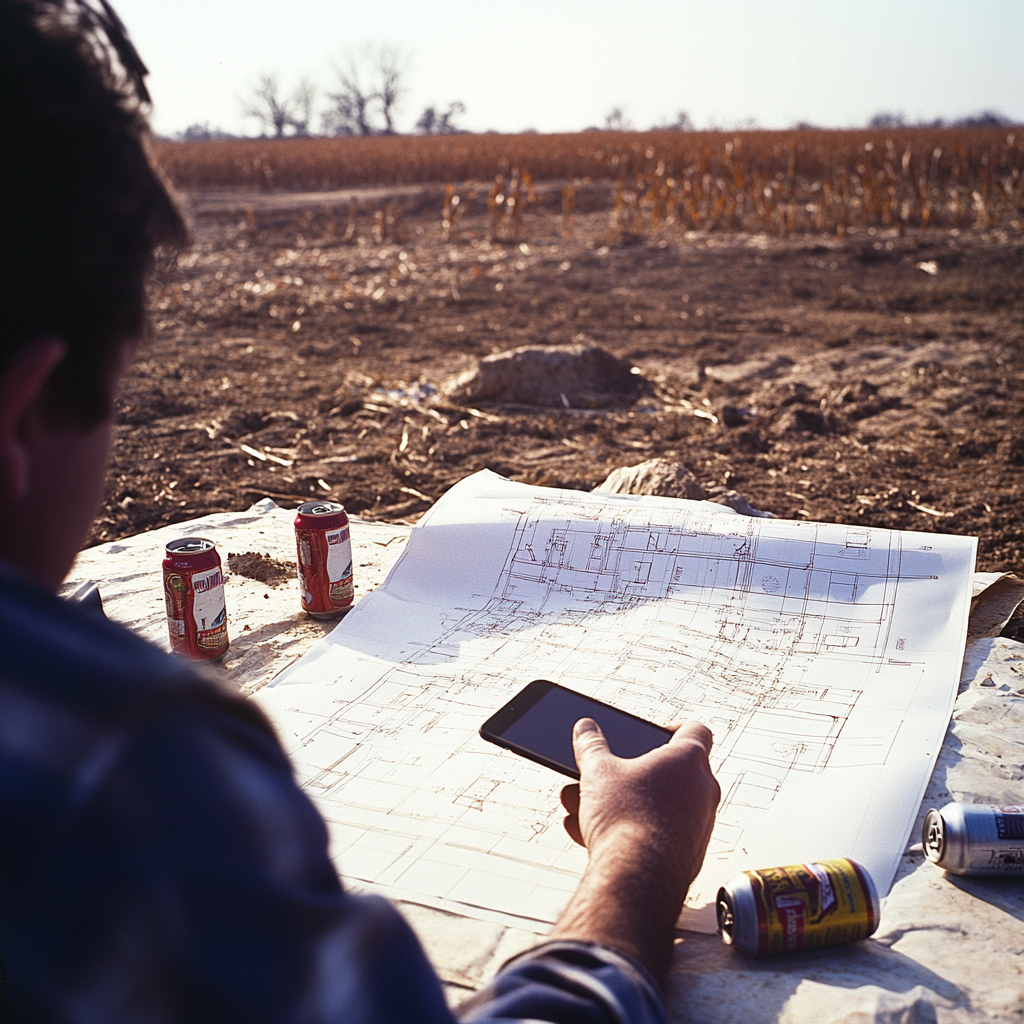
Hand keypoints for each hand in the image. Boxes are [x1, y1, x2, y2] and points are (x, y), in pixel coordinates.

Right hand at [549, 718, 719, 982]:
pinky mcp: (690, 855)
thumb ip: (591, 745)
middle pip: (669, 772)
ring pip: (659, 806)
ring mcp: (700, 825)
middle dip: (631, 774)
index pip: (695, 730)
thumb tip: (585, 728)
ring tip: (583, 811)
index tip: (653, 735)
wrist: (636, 878)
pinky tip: (592, 838)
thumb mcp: (597, 771)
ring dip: (623, 805)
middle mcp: (703, 790)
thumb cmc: (625, 818)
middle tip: (603, 778)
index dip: (674, 728)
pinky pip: (660, 835)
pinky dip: (632, 832)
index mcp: (688, 760)